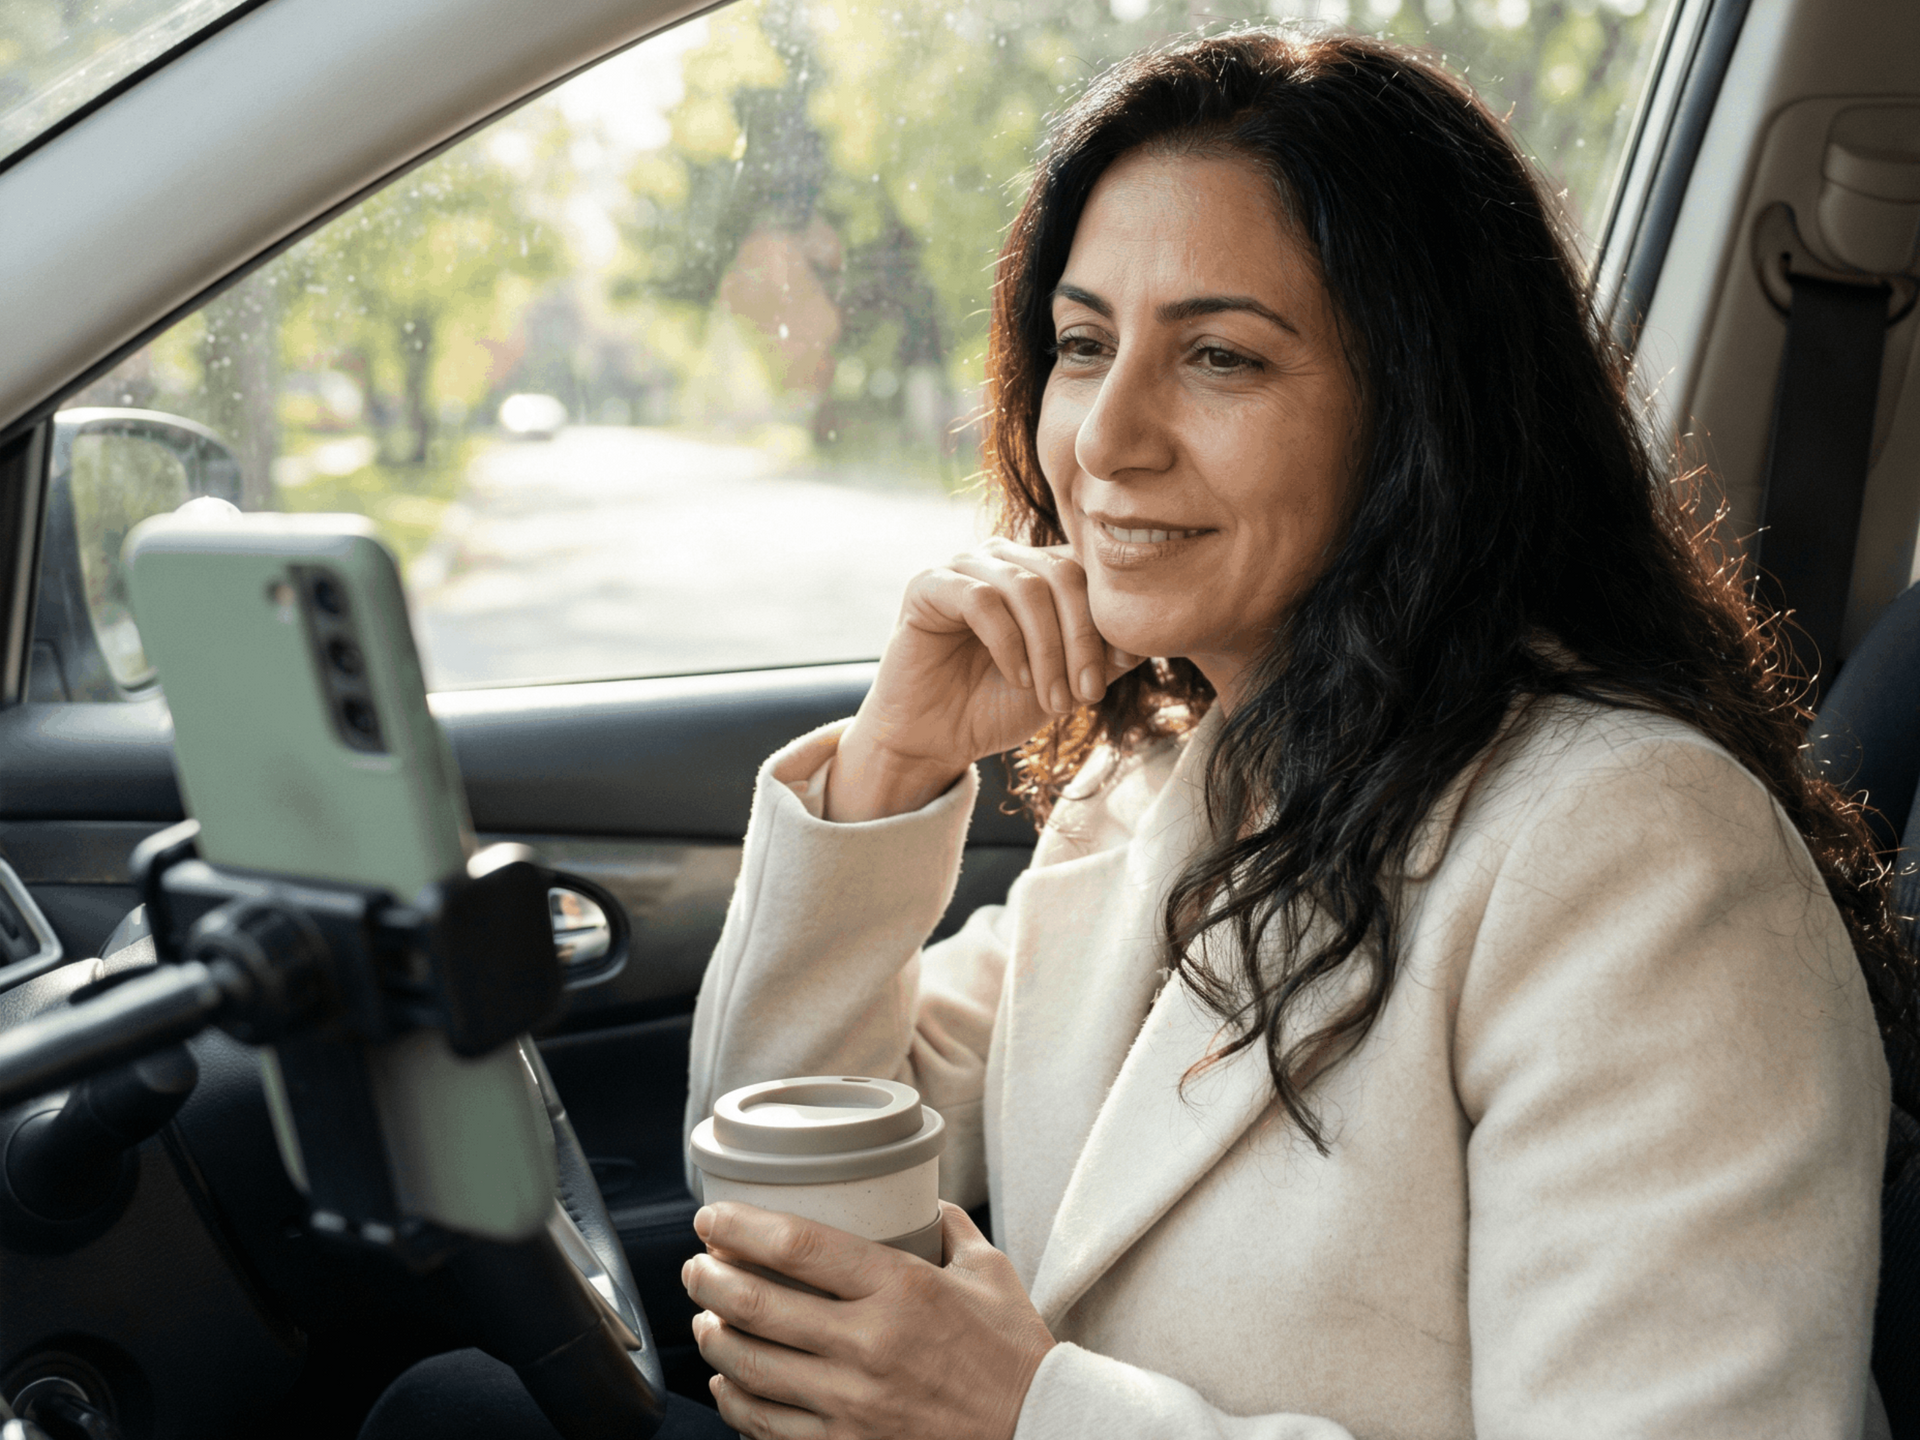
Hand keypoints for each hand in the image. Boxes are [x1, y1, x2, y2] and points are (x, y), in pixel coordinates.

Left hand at [682, 1201, 1054, 1439]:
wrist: (1040, 1432)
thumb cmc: (1016, 1353)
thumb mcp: (989, 1272)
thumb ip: (947, 1228)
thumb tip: (917, 1197)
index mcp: (901, 1289)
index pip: (797, 1246)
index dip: (740, 1227)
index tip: (712, 1218)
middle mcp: (868, 1345)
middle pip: (757, 1305)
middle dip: (709, 1280)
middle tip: (696, 1267)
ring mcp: (854, 1405)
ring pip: (751, 1369)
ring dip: (714, 1340)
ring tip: (704, 1322)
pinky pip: (769, 1429)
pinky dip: (738, 1404)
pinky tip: (730, 1386)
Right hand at [827, 538, 1141, 820]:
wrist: (938, 737)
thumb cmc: (998, 705)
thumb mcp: (1065, 683)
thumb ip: (1102, 657)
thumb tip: (1140, 638)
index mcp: (1039, 570)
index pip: (1088, 573)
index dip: (1105, 623)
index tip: (1112, 677)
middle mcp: (1004, 558)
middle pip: (1063, 575)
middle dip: (1082, 639)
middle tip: (1086, 695)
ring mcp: (965, 566)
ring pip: (1027, 588)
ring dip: (1048, 651)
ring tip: (1052, 699)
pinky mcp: (928, 585)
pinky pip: (981, 600)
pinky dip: (1008, 644)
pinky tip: (1016, 678)